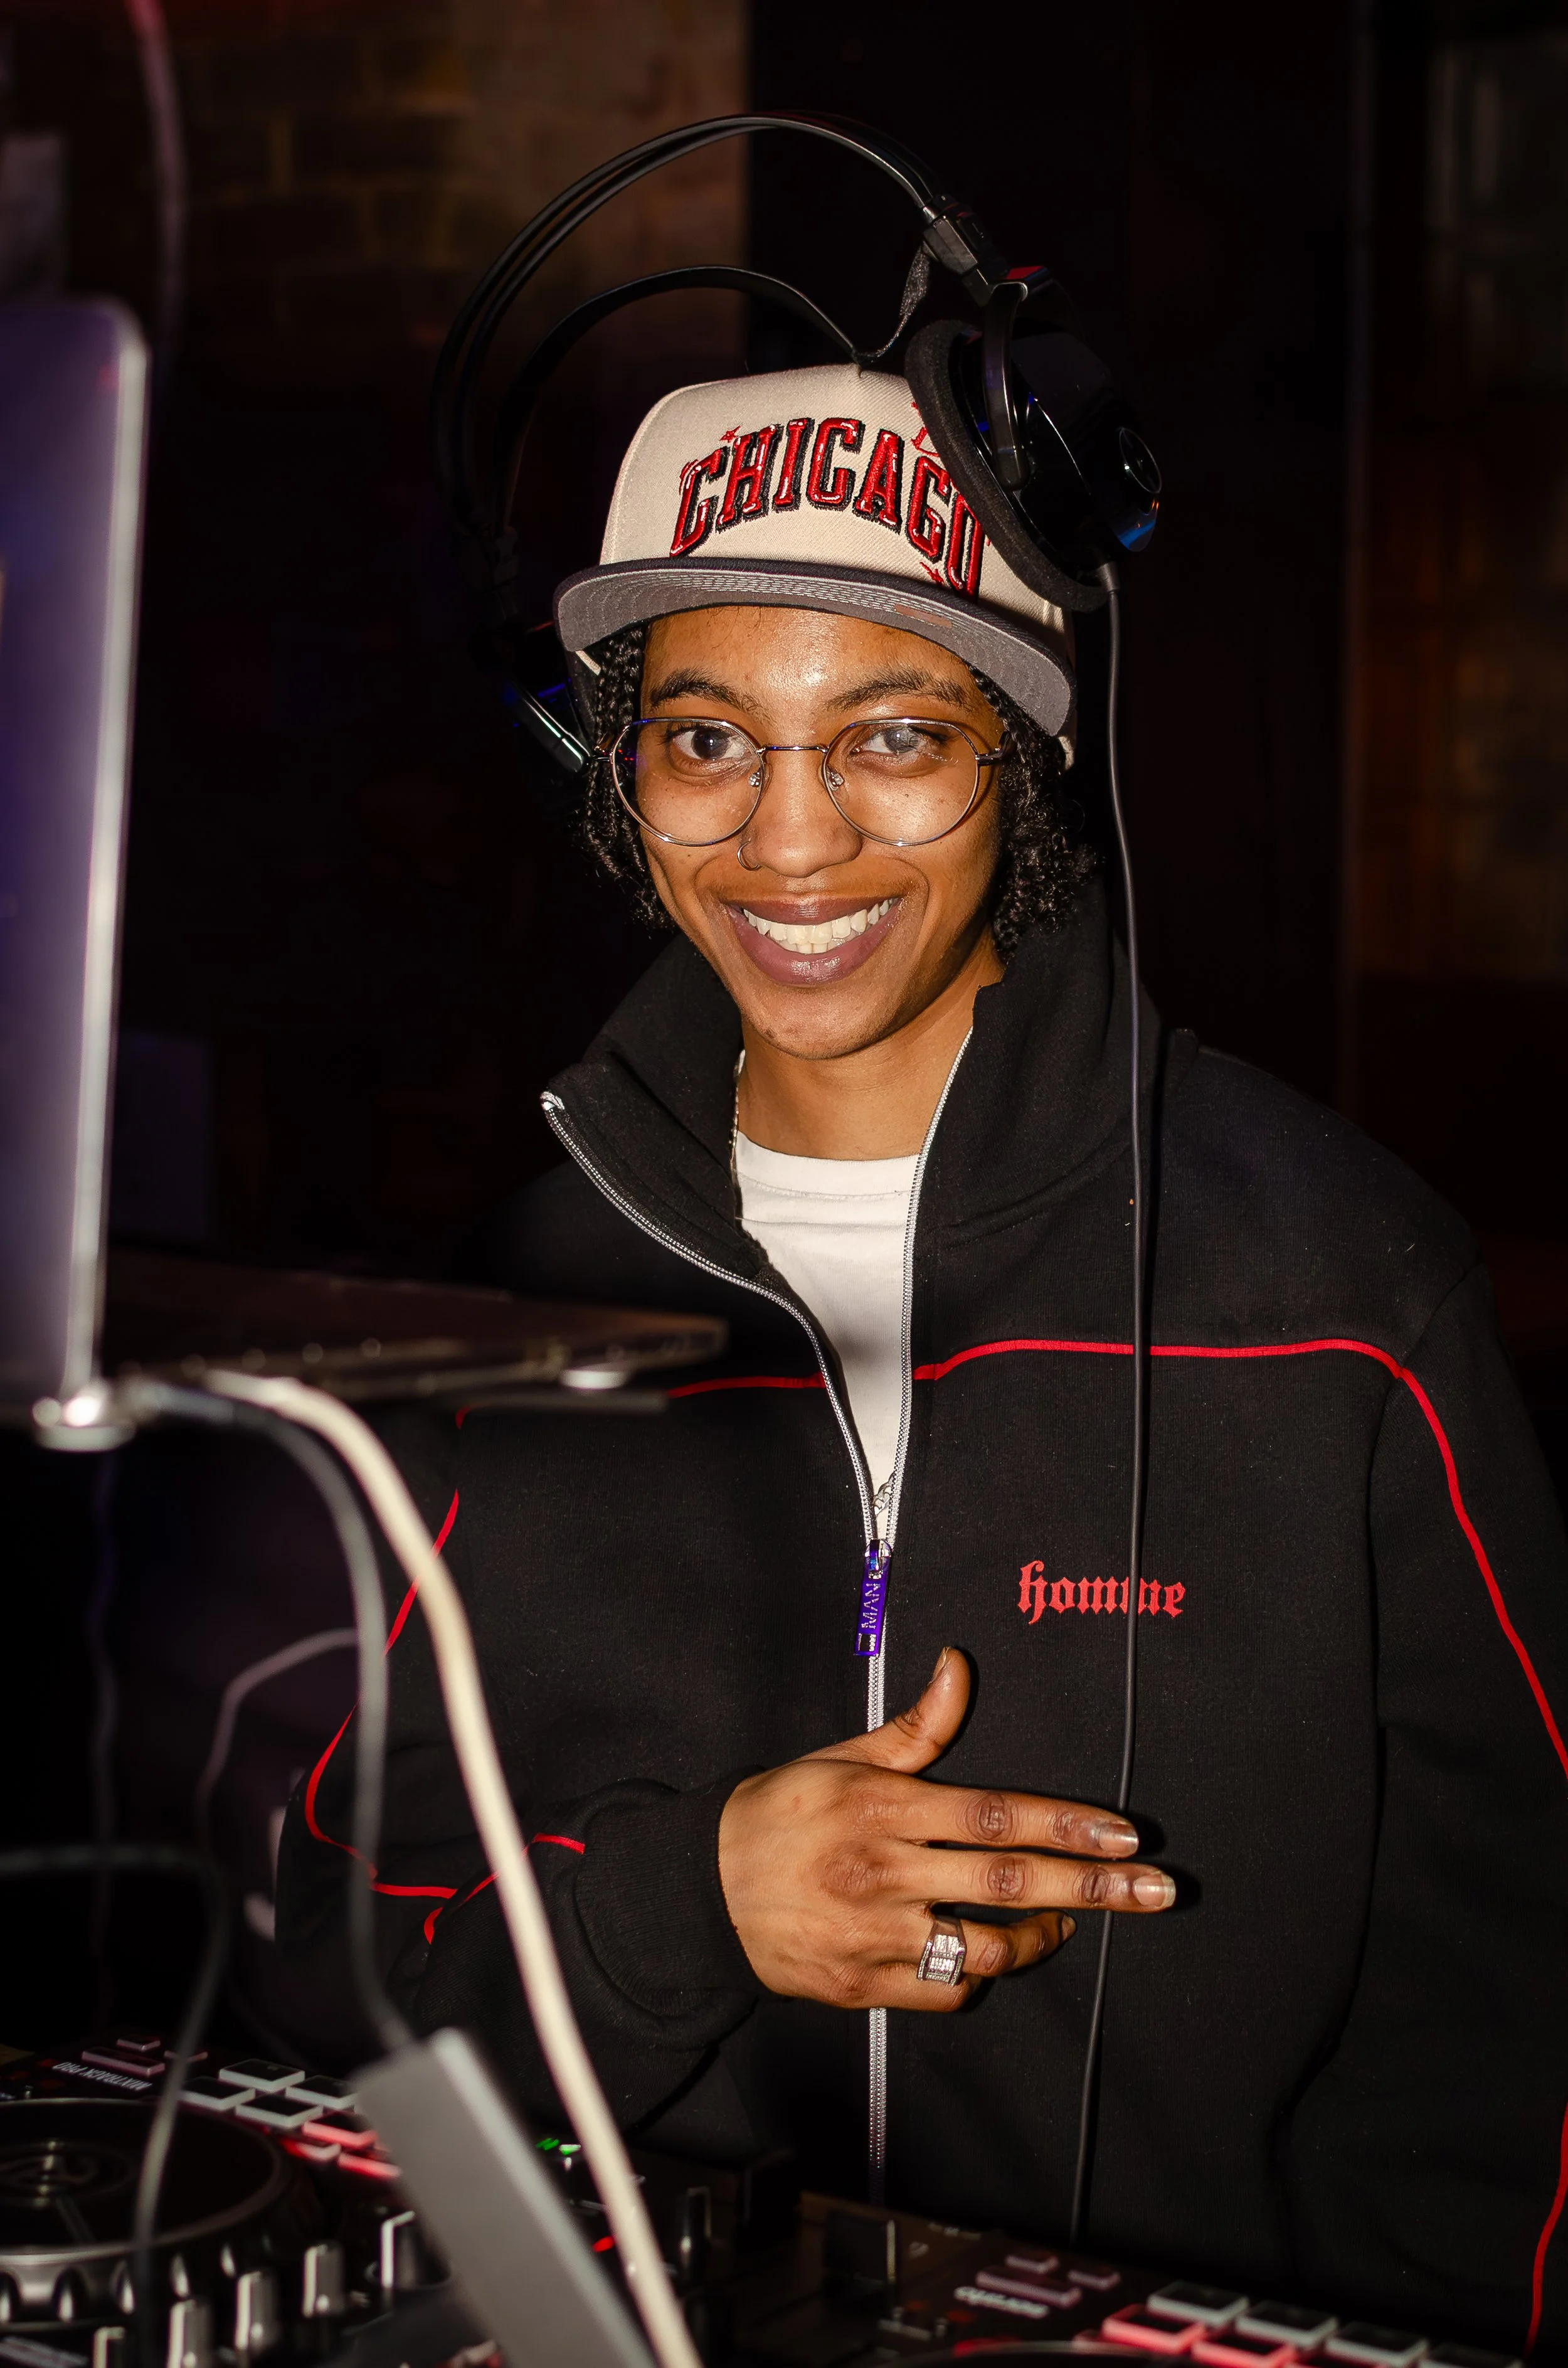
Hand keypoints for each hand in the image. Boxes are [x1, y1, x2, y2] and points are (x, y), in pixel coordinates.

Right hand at [717, 1647, 1173, 2010]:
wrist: (705, 1889)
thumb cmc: (783, 1812)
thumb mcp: (848, 1757)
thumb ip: (919, 1725)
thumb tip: (960, 1665)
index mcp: (884, 1808)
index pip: (997, 1816)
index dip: (1068, 1824)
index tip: (1125, 1833)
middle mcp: (886, 1873)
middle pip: (1010, 1883)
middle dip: (1093, 1886)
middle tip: (1155, 1890)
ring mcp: (876, 1936)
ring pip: (988, 1948)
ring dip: (1044, 1937)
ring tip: (1074, 1920)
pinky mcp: (864, 1986)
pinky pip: (947, 1989)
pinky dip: (983, 1974)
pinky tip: (998, 1954)